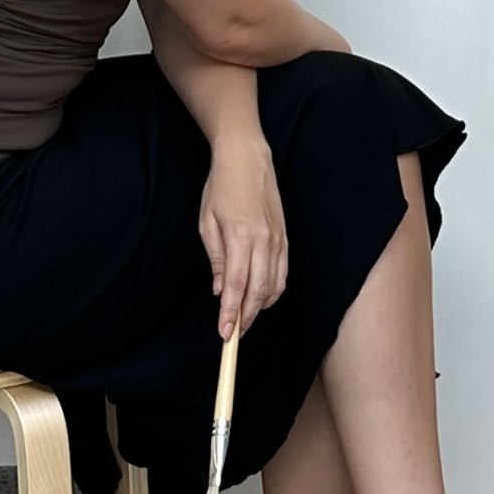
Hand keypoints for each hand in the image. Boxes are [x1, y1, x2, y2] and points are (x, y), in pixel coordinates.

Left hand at [199, 133, 287, 339]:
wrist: (247, 158)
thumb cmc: (221, 187)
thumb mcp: (207, 222)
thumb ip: (216, 259)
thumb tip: (221, 290)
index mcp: (240, 236)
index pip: (237, 286)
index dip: (232, 314)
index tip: (225, 334)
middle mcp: (264, 241)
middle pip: (259, 292)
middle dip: (247, 317)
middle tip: (233, 334)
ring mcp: (278, 239)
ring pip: (274, 286)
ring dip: (260, 307)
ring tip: (244, 318)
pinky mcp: (286, 237)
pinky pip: (283, 273)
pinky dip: (273, 291)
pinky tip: (261, 298)